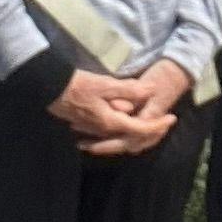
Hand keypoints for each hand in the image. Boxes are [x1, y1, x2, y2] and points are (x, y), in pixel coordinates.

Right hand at [49, 68, 178, 155]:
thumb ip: (129, 89)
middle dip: (152, 131)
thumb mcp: (105, 85)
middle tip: (166, 122)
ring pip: (123, 135)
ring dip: (139, 130)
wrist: (49, 87)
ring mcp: (95, 129)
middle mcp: (104, 130)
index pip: (141, 129)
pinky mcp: (88, 124)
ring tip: (151, 120)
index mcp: (111, 122)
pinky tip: (127, 119)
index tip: (172, 117)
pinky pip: (112, 132)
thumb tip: (152, 91)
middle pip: (134, 137)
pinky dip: (125, 128)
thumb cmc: (78, 85)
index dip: (159, 125)